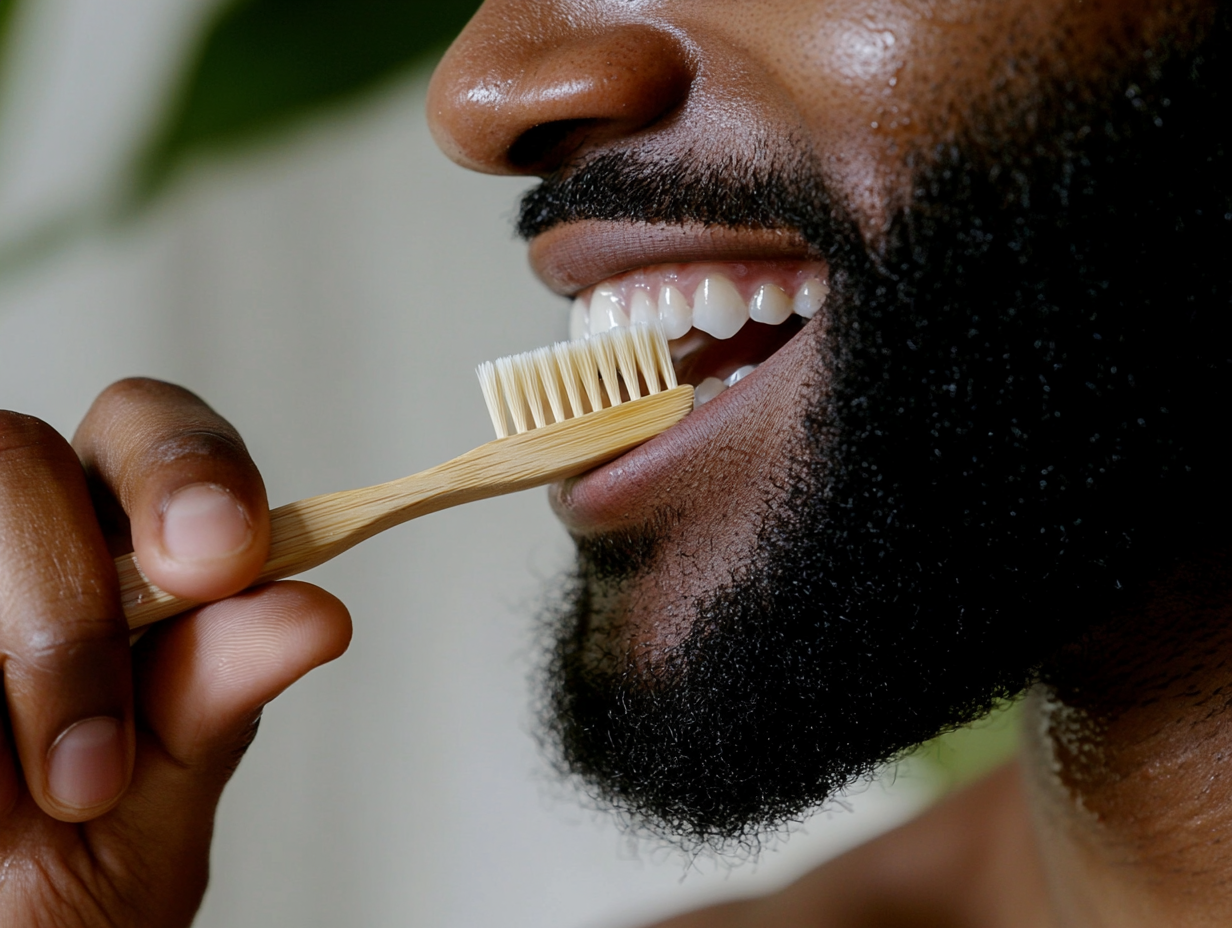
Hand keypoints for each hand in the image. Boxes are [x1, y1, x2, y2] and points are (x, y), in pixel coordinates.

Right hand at [0, 378, 350, 926]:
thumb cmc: (71, 893)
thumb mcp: (152, 815)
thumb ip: (214, 705)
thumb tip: (314, 614)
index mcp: (122, 556)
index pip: (151, 429)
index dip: (186, 468)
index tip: (221, 561)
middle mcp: (23, 547)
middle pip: (20, 458)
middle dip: (68, 602)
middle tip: (97, 761)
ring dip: (23, 655)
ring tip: (50, 798)